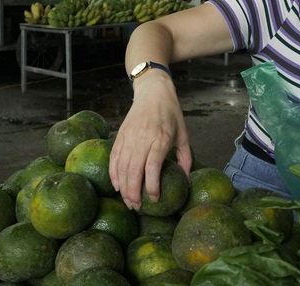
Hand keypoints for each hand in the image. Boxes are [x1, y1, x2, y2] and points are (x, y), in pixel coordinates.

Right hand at [109, 74, 191, 209]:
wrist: (153, 92)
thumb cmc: (171, 113)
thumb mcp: (184, 135)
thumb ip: (185, 158)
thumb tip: (186, 181)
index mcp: (161, 138)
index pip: (152, 167)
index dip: (152, 186)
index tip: (154, 199)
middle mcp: (143, 138)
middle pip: (134, 170)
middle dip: (133, 192)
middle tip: (136, 207)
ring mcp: (129, 136)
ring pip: (121, 166)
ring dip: (123, 186)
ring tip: (127, 201)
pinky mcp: (120, 135)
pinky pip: (113, 157)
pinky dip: (113, 173)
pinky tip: (117, 185)